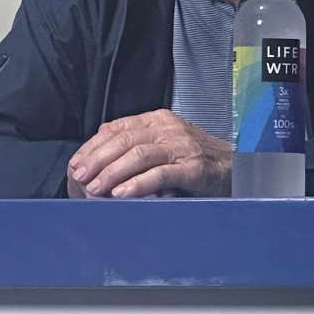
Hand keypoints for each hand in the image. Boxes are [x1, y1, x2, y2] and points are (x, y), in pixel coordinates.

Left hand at [66, 109, 230, 197]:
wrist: (237, 169)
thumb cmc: (194, 160)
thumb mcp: (163, 145)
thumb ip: (136, 145)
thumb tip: (98, 156)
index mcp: (157, 120)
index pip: (116, 128)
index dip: (93, 146)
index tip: (77, 163)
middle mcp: (168, 128)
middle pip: (124, 140)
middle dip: (98, 159)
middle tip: (80, 176)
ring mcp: (182, 147)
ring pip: (139, 154)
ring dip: (113, 172)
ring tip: (95, 188)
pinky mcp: (194, 168)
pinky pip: (160, 174)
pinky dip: (138, 184)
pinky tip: (122, 194)